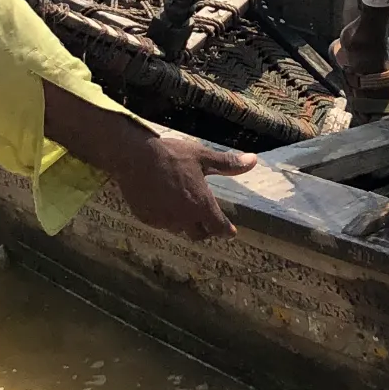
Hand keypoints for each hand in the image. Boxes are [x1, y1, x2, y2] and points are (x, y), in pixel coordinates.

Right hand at [109, 130, 253, 238]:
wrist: (135, 157)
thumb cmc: (172, 155)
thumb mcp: (203, 156)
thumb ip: (228, 164)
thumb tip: (253, 161)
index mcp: (201, 204)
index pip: (218, 228)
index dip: (226, 231)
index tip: (230, 232)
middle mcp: (183, 218)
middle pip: (199, 234)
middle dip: (205, 229)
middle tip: (206, 218)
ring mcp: (163, 220)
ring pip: (178, 229)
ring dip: (184, 221)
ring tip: (182, 205)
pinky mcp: (147, 219)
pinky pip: (160, 223)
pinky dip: (165, 217)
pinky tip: (163, 201)